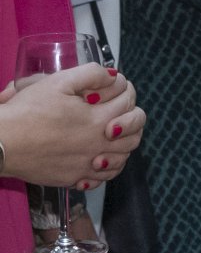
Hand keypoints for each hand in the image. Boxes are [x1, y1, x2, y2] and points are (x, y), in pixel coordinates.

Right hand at [0, 66, 144, 187]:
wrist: (3, 143)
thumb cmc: (26, 111)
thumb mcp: (58, 82)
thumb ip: (91, 74)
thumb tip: (113, 75)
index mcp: (98, 119)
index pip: (129, 104)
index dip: (126, 91)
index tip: (118, 88)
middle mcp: (98, 145)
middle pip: (134, 135)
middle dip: (132, 120)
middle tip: (119, 112)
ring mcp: (88, 165)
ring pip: (123, 159)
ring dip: (123, 144)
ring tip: (112, 134)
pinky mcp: (75, 178)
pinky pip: (103, 178)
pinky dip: (108, 167)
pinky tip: (99, 157)